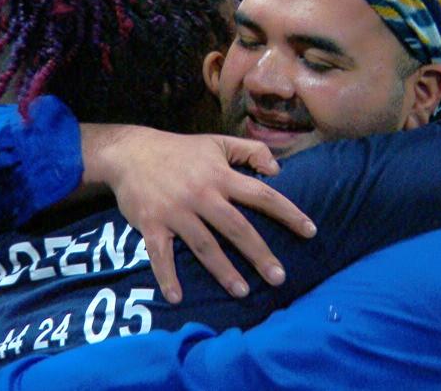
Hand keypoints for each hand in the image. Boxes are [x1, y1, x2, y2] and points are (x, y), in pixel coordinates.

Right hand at [81, 124, 316, 303]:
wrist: (130, 152)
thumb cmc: (179, 150)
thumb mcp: (217, 142)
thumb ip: (251, 152)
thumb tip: (277, 171)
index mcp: (221, 176)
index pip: (262, 195)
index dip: (288, 213)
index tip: (310, 231)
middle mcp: (201, 195)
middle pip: (236, 228)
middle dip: (259, 254)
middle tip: (279, 277)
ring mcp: (175, 212)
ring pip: (204, 245)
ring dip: (223, 270)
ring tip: (242, 292)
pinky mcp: (151, 224)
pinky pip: (160, 254)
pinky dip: (167, 276)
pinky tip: (177, 297)